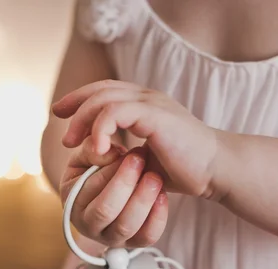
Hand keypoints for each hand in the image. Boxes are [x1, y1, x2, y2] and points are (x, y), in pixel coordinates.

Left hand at [52, 79, 219, 198]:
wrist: (216, 170)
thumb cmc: (184, 168)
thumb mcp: (146, 157)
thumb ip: (125, 152)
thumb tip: (100, 160)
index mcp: (145, 104)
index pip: (106, 90)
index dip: (80, 98)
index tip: (61, 114)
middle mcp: (148, 97)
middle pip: (100, 89)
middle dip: (75, 105)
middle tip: (61, 128)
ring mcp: (152, 104)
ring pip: (104, 98)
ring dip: (83, 120)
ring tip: (74, 144)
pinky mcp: (156, 116)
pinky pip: (116, 112)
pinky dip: (101, 128)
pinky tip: (99, 149)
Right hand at [59, 136, 168, 247]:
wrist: (112, 187)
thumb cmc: (98, 169)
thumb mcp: (87, 155)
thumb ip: (92, 147)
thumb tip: (106, 152)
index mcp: (72, 202)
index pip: (90, 188)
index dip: (111, 170)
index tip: (129, 152)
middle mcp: (87, 225)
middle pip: (105, 210)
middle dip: (126, 183)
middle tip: (141, 159)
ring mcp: (111, 238)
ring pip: (126, 226)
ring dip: (143, 199)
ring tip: (155, 176)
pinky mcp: (133, 244)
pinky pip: (147, 237)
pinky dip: (157, 217)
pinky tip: (162, 195)